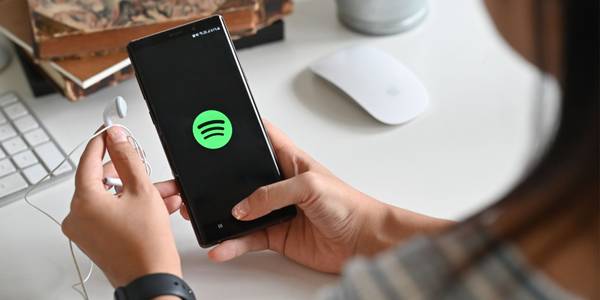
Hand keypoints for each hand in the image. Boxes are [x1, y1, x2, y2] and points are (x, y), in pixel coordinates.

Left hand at [62, 127, 181, 286]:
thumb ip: (128, 158)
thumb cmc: (146, 245)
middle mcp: (78, 216)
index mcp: (84, 201)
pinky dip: (133, 207)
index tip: (111, 130)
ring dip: (138, 192)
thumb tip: (117, 136)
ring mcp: (85, 230)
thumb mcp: (143, 190)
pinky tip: (159, 205)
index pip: (89, 160)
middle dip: (131, 173)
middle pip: (103, 180)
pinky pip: (113, 213)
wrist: (152, 279)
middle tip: (146, 166)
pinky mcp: (96, 239)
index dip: (102, 141)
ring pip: (112, 198)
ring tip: (165, 192)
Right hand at [166, 121, 450, 272]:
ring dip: (218, 214)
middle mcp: (278, 184)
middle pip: (239, 177)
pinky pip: (246, 239)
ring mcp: (274, 210)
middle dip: (215, 179)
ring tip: (197, 215)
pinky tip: (221, 247)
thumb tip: (243, 206)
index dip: (239, 129)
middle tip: (191, 181)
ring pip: (238, 211)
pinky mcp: (275, 235)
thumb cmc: (349, 205)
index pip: (260, 136)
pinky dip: (232, 244)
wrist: (362, 241)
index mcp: (289, 160)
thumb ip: (273, 193)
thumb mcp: (311, 186)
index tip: (214, 125)